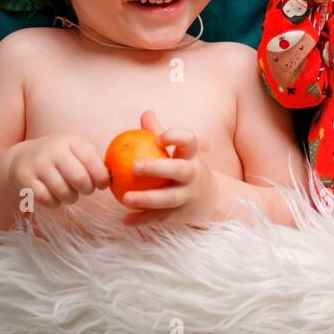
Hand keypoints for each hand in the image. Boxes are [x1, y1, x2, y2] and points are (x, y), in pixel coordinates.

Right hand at [5, 133, 109, 208]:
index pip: (93, 161)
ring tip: (69, 192)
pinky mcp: (26, 179)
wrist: (22, 158)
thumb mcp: (76, 151)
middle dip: (87, 189)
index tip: (101, 184)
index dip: (101, 178)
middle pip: (80, 179)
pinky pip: (47, 200)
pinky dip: (54, 203)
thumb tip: (113, 178)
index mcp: (71, 141)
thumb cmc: (59, 157)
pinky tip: (54, 196)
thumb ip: (94, 162)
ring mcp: (38, 164)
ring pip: (64, 192)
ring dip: (71, 198)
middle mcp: (54, 150)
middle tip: (85, 189)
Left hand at [119, 110, 219, 226]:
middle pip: (179, 170)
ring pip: (169, 198)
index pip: (188, 141)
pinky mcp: (181, 214)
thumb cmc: (185, 166)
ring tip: (125, 198)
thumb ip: (159, 132)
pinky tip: (124, 219)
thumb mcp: (179, 151)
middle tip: (134, 166)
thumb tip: (145, 114)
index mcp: (192, 155)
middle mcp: (193, 175)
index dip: (175, 137)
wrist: (209, 199)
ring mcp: (188, 196)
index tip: (158, 138)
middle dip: (157, 168)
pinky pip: (160, 217)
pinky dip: (142, 219)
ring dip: (146, 199)